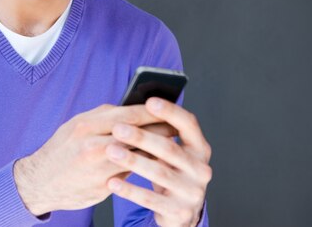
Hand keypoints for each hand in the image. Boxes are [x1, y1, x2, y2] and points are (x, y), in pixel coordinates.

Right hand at [13, 104, 173, 215]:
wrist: (39, 182)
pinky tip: (153, 164)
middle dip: (159, 130)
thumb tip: (130, 110)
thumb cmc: (60, 150)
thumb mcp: (75, 125)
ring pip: (137, 155)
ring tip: (169, 146)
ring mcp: (98, 168)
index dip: (151, 112)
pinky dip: (142, 167)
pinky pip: (129, 173)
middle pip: (137, 134)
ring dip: (155, 150)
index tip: (167, 110)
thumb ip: (102, 117)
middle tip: (176, 127)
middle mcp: (93, 145)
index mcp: (86, 125)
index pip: (128, 115)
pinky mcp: (102, 186)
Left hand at [106, 98, 211, 226]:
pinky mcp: (179, 211)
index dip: (170, 111)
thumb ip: (159, 132)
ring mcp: (191, 191)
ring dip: (133, 160)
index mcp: (199, 147)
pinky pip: (150, 199)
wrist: (179, 211)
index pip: (188, 124)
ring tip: (111, 152)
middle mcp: (200, 168)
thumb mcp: (170, 152)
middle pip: (169, 148)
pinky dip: (129, 189)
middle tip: (118, 129)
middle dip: (142, 137)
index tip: (150, 101)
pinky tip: (112, 182)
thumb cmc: (169, 171)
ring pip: (159, 172)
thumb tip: (133, 107)